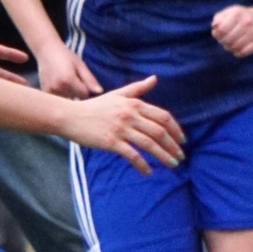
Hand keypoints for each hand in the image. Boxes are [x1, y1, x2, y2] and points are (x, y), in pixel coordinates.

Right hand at [34, 38, 102, 97]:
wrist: (46, 50)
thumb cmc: (65, 55)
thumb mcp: (80, 65)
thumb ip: (89, 79)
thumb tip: (99, 92)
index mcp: (68, 80)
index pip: (84, 95)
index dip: (86, 89)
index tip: (83, 81)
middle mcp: (57, 87)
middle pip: (75, 100)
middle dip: (78, 94)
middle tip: (74, 81)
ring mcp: (49, 91)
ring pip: (66, 101)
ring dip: (69, 96)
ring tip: (66, 83)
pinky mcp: (44, 92)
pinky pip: (57, 100)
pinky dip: (61, 96)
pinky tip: (60, 86)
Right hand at [60, 75, 184, 175]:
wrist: (70, 116)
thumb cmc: (95, 106)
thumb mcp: (117, 94)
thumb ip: (138, 88)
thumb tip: (155, 78)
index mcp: (134, 104)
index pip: (163, 117)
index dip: (176, 129)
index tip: (183, 140)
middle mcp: (130, 115)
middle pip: (159, 132)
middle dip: (173, 146)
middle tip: (181, 156)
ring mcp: (121, 129)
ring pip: (149, 144)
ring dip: (164, 156)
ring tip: (173, 165)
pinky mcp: (111, 142)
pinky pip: (132, 155)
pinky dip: (143, 165)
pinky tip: (148, 173)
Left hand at [211, 3, 252, 56]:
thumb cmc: (241, 17)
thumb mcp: (229, 12)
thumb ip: (218, 19)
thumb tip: (215, 28)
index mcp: (237, 13)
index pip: (222, 30)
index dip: (217, 35)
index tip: (218, 34)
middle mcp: (247, 21)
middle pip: (228, 39)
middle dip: (223, 42)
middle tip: (224, 41)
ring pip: (236, 47)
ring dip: (230, 48)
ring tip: (230, 45)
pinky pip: (244, 52)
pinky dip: (238, 53)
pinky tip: (237, 49)